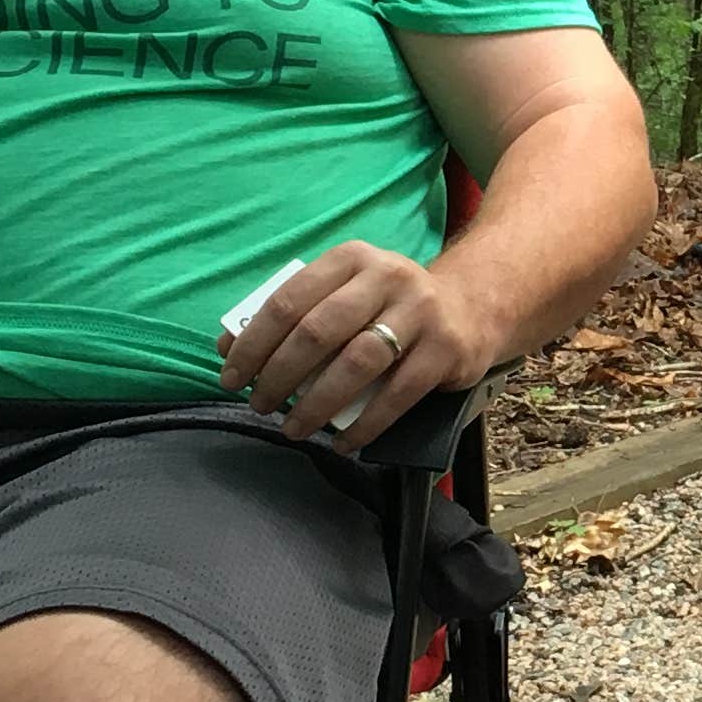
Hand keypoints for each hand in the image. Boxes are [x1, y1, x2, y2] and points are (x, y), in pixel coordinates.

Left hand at [214, 240, 488, 454]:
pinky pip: (399, 394)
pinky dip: (365, 423)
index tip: (231, 377)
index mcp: (351, 259)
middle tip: (260, 404)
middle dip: (280, 375)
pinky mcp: (447, 348)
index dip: (253, 343)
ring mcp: (421, 312)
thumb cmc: (388, 306)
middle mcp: (387, 277)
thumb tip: (229, 346)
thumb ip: (293, 314)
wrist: (471, 306)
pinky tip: (342, 442)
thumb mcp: (343, 295)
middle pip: (319, 330)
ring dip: (318, 403)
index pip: (288, 300)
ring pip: (358, 362)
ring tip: (294, 428)